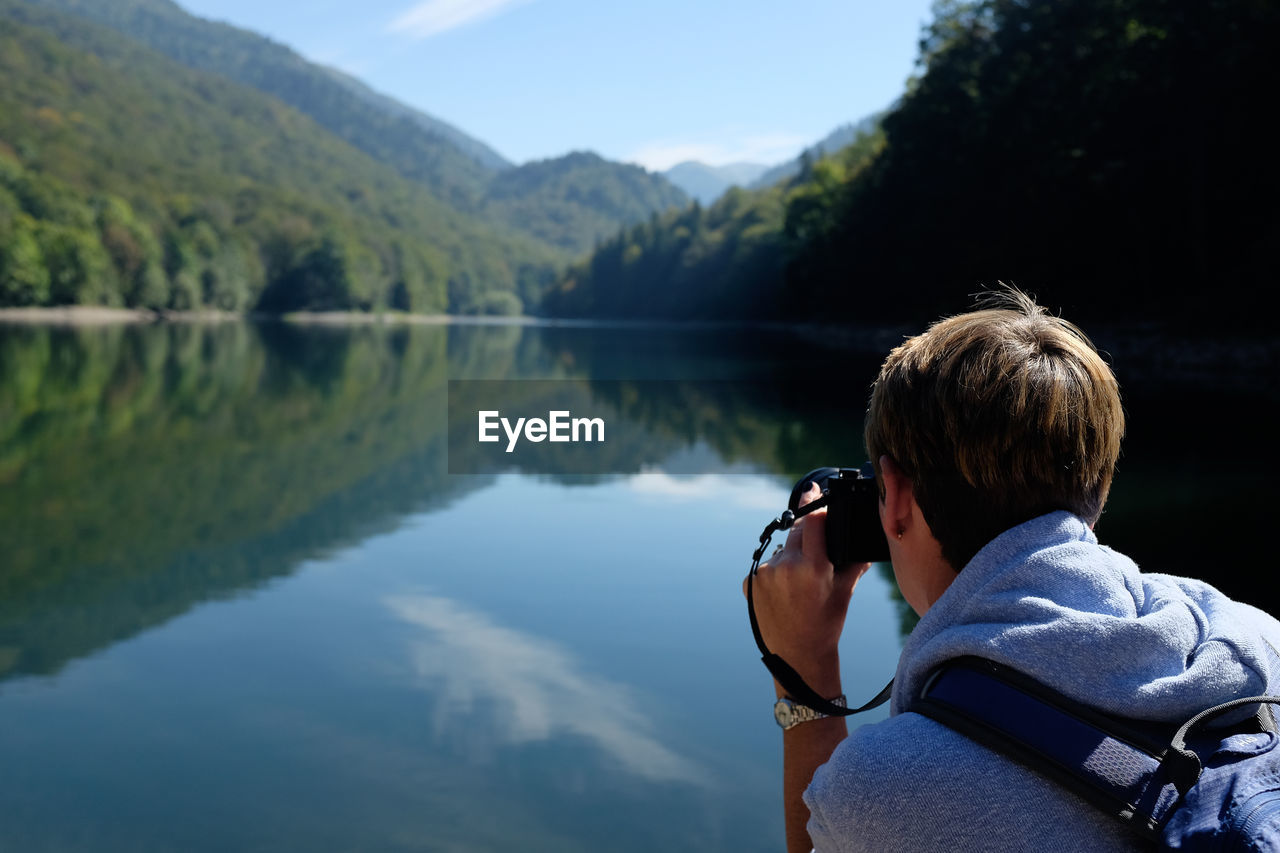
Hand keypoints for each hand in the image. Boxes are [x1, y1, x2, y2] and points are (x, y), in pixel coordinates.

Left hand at [744, 483, 870, 696]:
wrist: (797, 657)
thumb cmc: (826, 625)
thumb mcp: (844, 592)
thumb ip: (854, 563)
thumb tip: (865, 541)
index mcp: (813, 567)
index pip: (814, 521)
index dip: (816, 505)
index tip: (815, 489)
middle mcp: (786, 567)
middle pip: (797, 531)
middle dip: (808, 531)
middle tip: (815, 541)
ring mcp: (765, 575)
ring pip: (782, 550)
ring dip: (792, 555)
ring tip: (801, 582)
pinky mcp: (749, 582)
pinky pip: (767, 567)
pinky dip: (777, 572)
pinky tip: (785, 590)